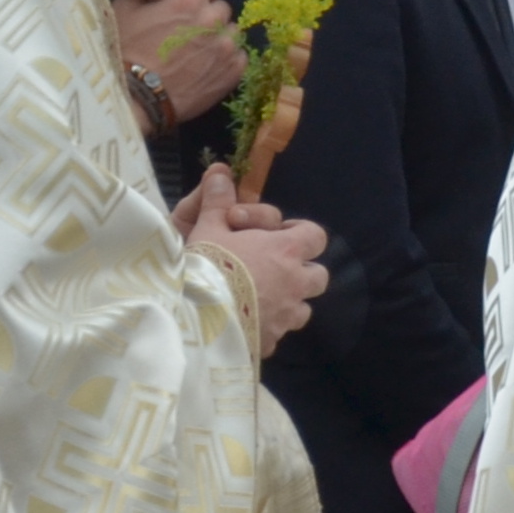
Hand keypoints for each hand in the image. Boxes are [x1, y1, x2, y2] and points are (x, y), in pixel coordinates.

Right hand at [119, 0, 242, 121]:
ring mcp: (227, 47)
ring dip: (218, 36)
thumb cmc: (127, 50)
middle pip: (221, 7)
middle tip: (188, 29)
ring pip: (231, 31)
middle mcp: (214, 20)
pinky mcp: (234, 71)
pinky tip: (208, 65)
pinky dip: (227, 58)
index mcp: (190, 1)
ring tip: (197, 50)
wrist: (137, 96)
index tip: (187, 1)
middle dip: (207, 14)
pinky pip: (239, 56)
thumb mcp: (124, 9)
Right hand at [175, 166, 327, 357]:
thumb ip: (218, 201)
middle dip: (301, 272)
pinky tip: (245, 325)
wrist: (194, 318)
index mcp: (285, 252)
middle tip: (271, 269)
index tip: (280, 234)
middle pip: (319, 276)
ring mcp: (286, 316)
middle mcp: (295, 284)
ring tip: (259, 298)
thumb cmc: (205, 266)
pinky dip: (267, 328)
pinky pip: (278, 334)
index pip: (316, 236)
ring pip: (303, 309)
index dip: (302, 234)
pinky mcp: (271, 341)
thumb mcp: (207, 228)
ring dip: (288, 303)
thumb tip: (221, 171)